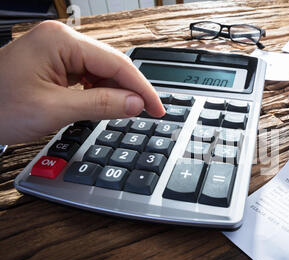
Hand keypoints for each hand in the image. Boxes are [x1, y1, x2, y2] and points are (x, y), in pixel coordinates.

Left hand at [0, 20, 164, 144]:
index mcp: (61, 41)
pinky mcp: (55, 62)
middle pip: (111, 64)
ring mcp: (58, 50)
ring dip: (115, 92)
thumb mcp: (54, 110)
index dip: (141, 88)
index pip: (116, 63)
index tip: (156, 108)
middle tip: (147, 112)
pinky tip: (103, 104)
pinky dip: (99, 92)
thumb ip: (100, 105)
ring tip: (123, 112)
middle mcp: (61, 39)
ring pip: (101, 70)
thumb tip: (135, 103)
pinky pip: (88, 75)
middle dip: (130, 90)